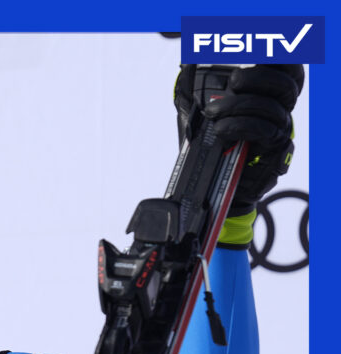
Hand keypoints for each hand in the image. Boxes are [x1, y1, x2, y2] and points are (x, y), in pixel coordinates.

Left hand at [174, 64, 304, 216]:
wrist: (212, 185)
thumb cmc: (210, 145)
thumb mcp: (199, 114)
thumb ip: (197, 89)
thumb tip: (184, 66)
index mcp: (267, 98)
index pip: (287, 72)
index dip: (281, 58)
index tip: (263, 50)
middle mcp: (279, 112)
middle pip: (285, 86)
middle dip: (258, 78)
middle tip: (234, 80)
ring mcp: (279, 133)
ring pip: (272, 109)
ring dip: (239, 105)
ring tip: (212, 112)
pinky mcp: (275, 154)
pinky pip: (264, 132)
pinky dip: (240, 126)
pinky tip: (222, 128)